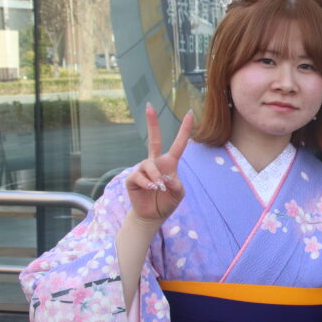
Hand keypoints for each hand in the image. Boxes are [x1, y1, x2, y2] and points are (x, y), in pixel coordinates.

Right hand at [125, 103, 192, 223]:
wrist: (152, 215)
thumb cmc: (167, 202)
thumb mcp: (179, 194)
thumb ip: (177, 184)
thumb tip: (165, 177)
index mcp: (169, 163)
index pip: (178, 144)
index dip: (184, 130)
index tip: (189, 113)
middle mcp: (155, 162)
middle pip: (153, 139)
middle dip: (152, 123)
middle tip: (149, 106)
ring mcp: (143, 169)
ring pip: (149, 165)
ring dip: (155, 177)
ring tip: (158, 188)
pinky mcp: (132, 178)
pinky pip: (139, 176)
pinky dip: (147, 184)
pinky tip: (150, 189)